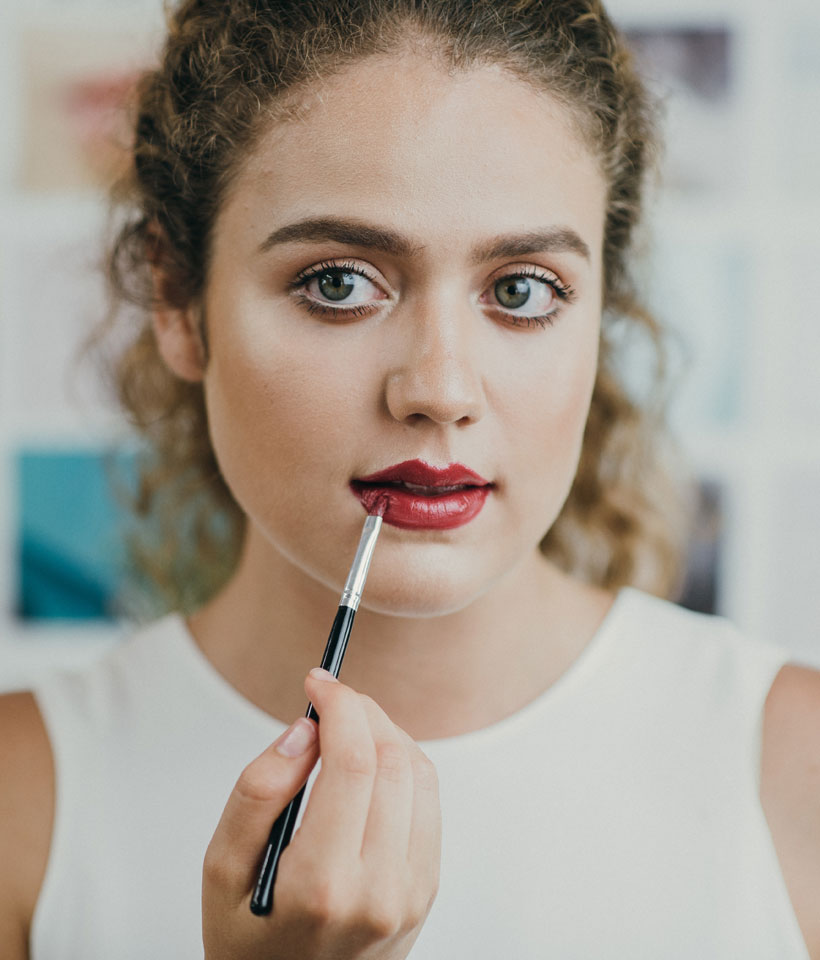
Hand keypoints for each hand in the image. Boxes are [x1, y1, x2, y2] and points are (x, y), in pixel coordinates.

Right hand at [202, 669, 440, 958]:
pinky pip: (428, 801)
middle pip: (391, 760)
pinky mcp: (425, 888)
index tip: (319, 683)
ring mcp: (411, 892)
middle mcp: (378, 890)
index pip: (352, 763)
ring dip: (385, 734)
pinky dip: (402, 765)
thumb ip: (258, 791)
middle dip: (361, 712)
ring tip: (346, 731)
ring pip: (418, 773)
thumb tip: (305, 730)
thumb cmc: (249, 936)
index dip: (339, 706)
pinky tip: (370, 766)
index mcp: (322, 884)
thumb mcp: (221, 868)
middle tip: (329, 701)